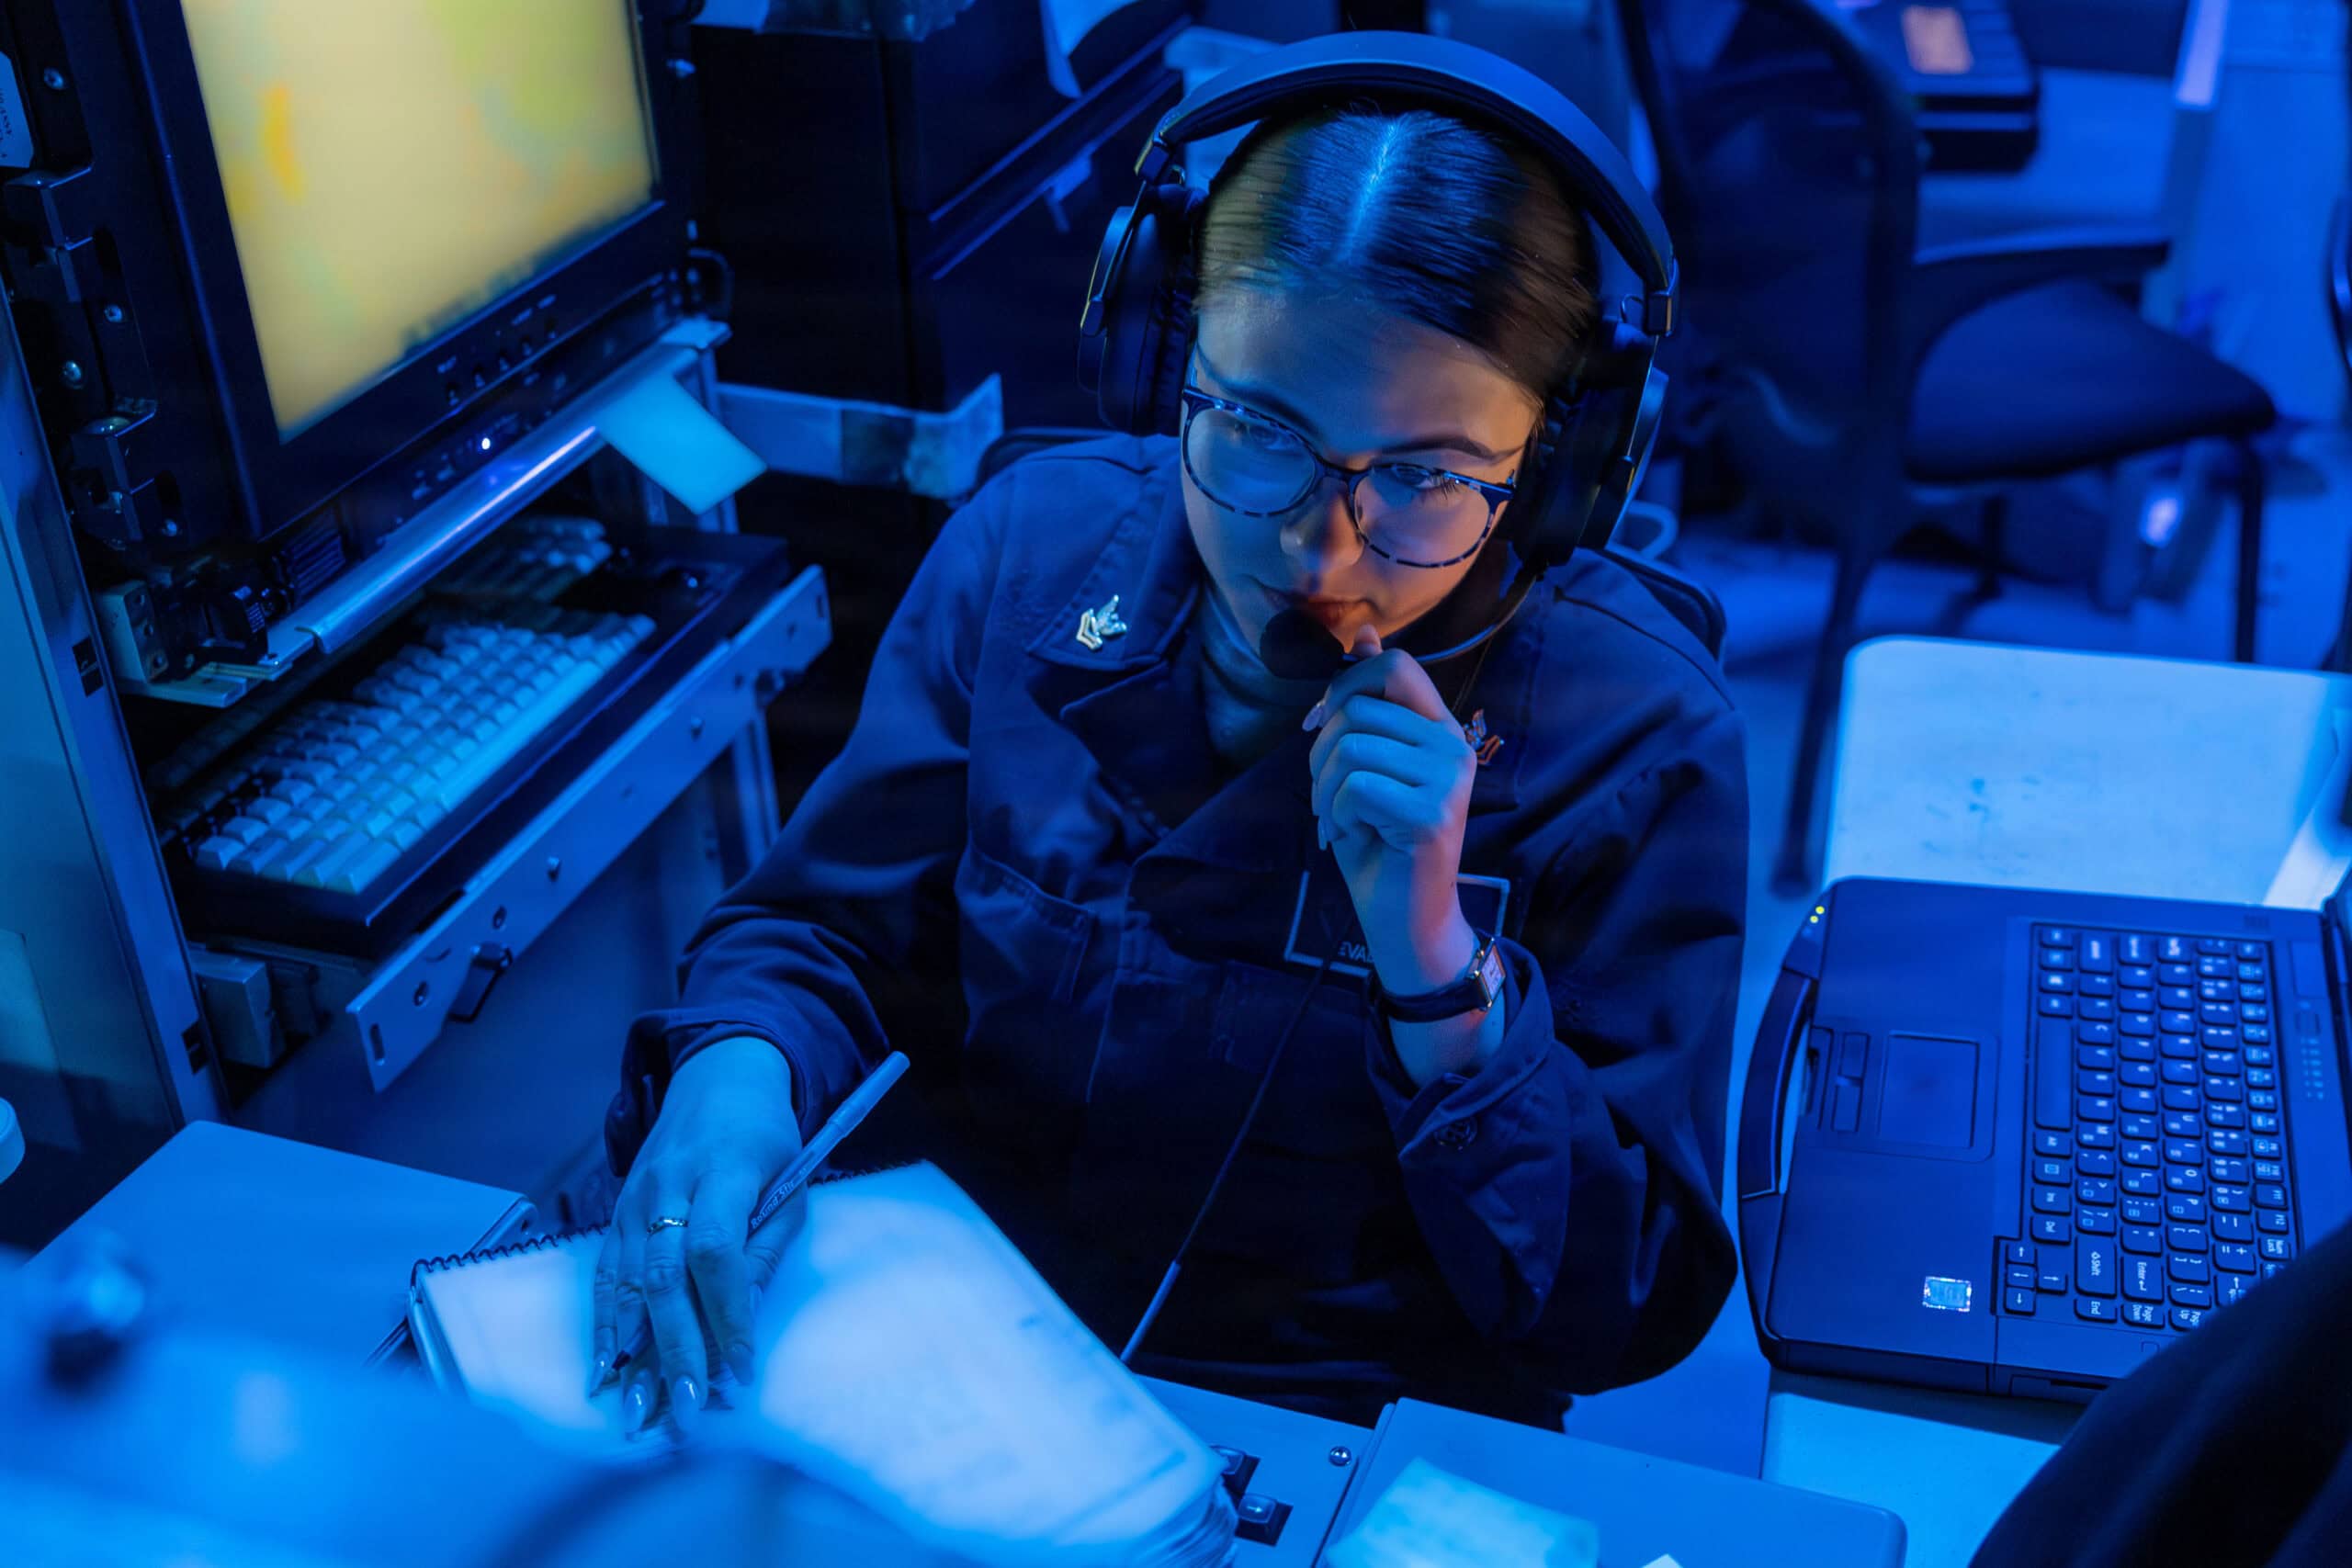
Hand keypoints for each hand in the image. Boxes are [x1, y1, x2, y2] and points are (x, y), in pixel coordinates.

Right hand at [593, 1035, 802, 1435]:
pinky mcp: (617, 1210)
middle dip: (676, 1349)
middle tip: (688, 1409)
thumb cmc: (766, 1135)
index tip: (742, 1369)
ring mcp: (636, 1199)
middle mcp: (669, 1185)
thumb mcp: (791, 1179)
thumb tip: (745, 1319)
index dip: (727, 1313)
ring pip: (626, 1280)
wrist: (718, 1075)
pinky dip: (604, 1324)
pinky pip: (606, 1273)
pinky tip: (606, 1368)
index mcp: (724, 1171)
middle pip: (665, 1275)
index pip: (717, 1250)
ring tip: (637, 1407)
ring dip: (632, 1350)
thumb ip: (767, 1246)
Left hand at [1304, 627, 1478, 992]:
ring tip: (1340, 820)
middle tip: (1328, 795)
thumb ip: (1368, 703)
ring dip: (1326, 790)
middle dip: (1320, 752)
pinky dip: (1339, 814)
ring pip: (1351, 747)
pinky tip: (1356, 835)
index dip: (1344, 683)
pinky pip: (1357, 788)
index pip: (1394, 665)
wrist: (1404, 918)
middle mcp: (1452, 746)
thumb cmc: (1378, 842)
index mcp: (1438, 728)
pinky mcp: (1433, 814)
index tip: (1321, 725)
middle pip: (1358, 708)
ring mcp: (1448, 780)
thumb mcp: (1366, 766)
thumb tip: (1364, 633)